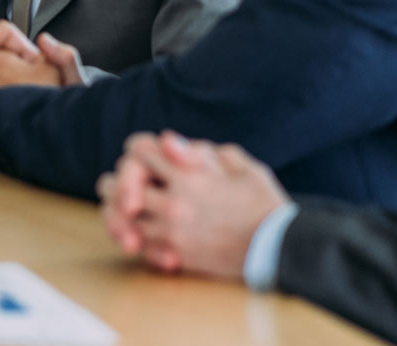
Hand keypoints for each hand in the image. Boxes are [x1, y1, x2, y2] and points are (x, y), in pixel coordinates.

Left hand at [107, 131, 288, 280]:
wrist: (278, 248)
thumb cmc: (263, 203)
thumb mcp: (242, 166)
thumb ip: (202, 152)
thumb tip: (167, 140)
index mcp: (189, 177)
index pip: (139, 153)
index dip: (139, 151)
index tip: (146, 157)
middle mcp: (174, 204)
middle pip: (119, 186)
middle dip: (121, 181)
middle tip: (125, 184)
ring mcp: (172, 232)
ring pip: (124, 219)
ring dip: (124, 212)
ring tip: (131, 208)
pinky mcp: (176, 255)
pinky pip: (140, 245)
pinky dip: (137, 237)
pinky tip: (143, 232)